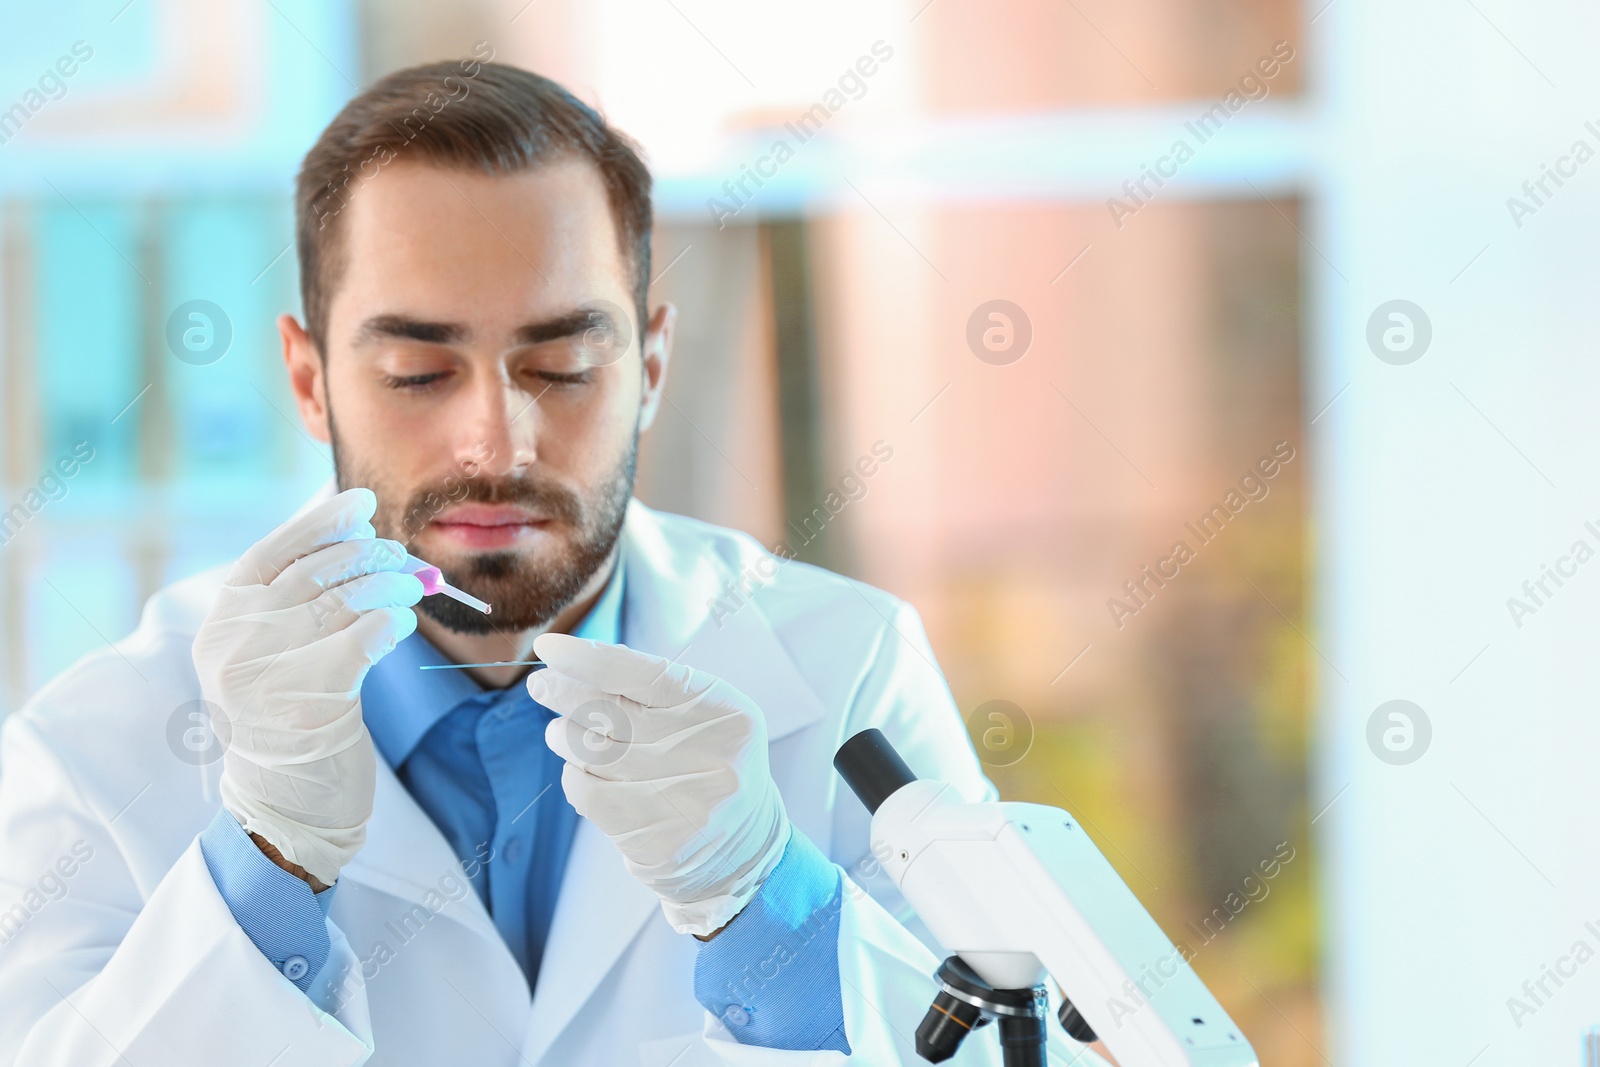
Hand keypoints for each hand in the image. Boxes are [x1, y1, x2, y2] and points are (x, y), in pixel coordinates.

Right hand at [192, 488, 423, 887]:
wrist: (289, 803)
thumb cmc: (292, 720)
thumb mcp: (274, 653)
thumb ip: (297, 599)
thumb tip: (361, 533)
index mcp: (222, 621)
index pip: (272, 552)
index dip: (320, 523)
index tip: (362, 502)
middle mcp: (236, 640)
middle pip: (317, 571)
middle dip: (370, 554)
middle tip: (402, 559)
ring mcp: (268, 669)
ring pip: (346, 598)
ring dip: (392, 584)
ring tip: (414, 587)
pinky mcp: (311, 697)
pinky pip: (366, 634)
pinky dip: (392, 621)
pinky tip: (402, 624)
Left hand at [529, 634, 790, 937]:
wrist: (742, 845)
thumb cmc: (710, 762)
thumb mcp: (705, 714)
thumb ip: (654, 688)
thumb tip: (581, 663)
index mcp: (724, 713)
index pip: (644, 674)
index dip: (589, 658)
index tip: (550, 647)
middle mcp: (708, 756)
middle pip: (612, 713)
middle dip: (564, 692)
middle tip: (540, 684)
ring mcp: (684, 802)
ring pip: (594, 753)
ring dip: (565, 736)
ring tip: (560, 731)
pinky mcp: (657, 841)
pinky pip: (590, 795)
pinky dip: (574, 776)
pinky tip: (579, 771)